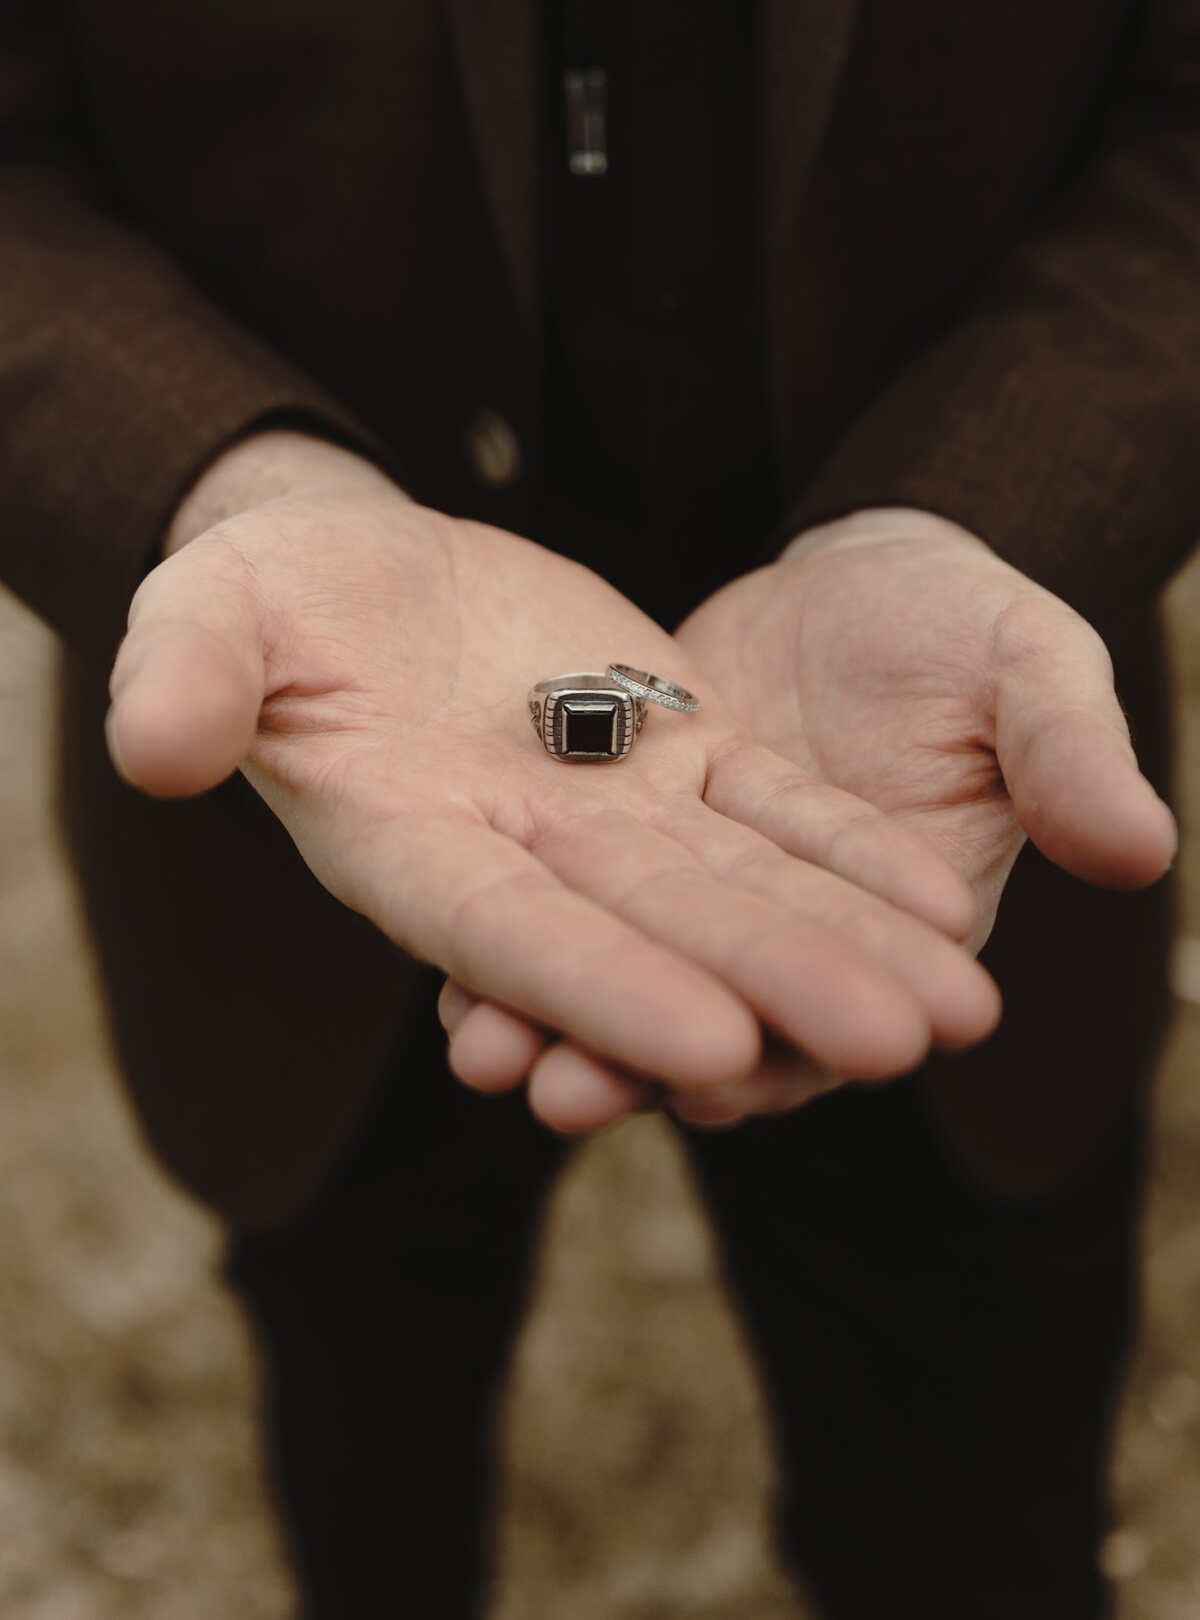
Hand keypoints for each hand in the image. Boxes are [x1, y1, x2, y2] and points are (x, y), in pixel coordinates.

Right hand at [107, 439, 996, 1131]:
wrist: (361, 570)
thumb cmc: (267, 599)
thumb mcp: (210, 611)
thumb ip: (191, 677)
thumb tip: (154, 749)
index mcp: (408, 845)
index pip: (511, 935)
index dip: (603, 992)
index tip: (710, 1047)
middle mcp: (525, 856)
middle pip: (663, 935)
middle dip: (780, 989)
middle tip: (901, 1049)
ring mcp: (610, 812)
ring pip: (742, 888)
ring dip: (848, 947)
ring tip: (962, 1008)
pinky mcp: (672, 751)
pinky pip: (772, 811)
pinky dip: (848, 855)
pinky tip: (938, 903)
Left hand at [451, 507, 1172, 1127]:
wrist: (862, 577)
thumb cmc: (962, 622)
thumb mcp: (1026, 664)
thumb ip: (1065, 753)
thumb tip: (1139, 851)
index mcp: (893, 925)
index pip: (836, 1014)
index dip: (785, 1055)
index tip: (724, 1081)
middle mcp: (784, 936)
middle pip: (707, 1022)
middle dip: (635, 1064)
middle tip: (561, 1094)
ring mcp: (696, 895)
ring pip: (623, 977)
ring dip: (556, 1020)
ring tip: (480, 1050)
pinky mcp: (628, 843)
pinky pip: (570, 906)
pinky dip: (518, 937)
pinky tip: (447, 968)